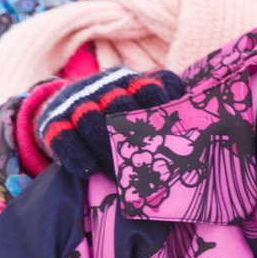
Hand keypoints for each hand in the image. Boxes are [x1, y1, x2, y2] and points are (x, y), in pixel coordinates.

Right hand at [20, 66, 188, 177]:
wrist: (66, 109)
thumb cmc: (118, 112)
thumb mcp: (143, 100)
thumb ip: (168, 104)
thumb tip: (202, 120)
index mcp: (132, 81)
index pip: (151, 88)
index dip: (162, 109)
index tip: (172, 136)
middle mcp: (104, 87)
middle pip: (120, 104)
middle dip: (134, 136)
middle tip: (147, 165)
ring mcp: (77, 103)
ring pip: (90, 118)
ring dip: (105, 148)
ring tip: (119, 176)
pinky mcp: (54, 122)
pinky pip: (63, 136)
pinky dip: (75, 154)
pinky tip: (88, 170)